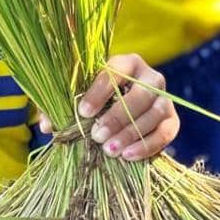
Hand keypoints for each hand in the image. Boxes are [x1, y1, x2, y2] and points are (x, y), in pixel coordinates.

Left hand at [39, 53, 178, 160]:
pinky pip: (167, 132)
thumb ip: (61, 107)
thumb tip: (47, 125)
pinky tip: (128, 156)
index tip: (83, 111)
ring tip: (110, 151)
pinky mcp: (172, 120)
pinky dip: (148, 145)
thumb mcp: (77, 98)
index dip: (100, 91)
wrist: (119, 113)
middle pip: (141, 93)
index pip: (115, 70)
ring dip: (133, 133)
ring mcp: (164, 98)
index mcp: (125, 63)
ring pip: (156, 112)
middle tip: (97, 136)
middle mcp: (150, 76)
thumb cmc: (94, 101)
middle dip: (118, 116)